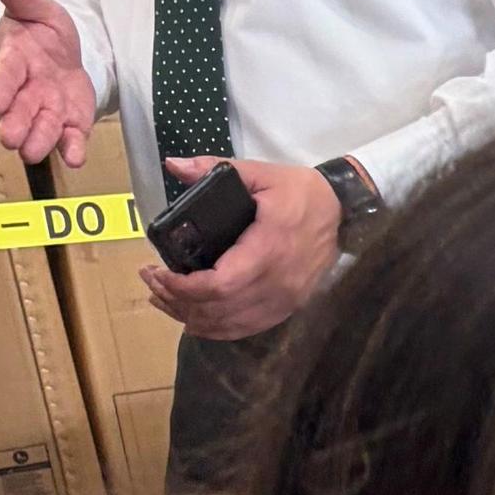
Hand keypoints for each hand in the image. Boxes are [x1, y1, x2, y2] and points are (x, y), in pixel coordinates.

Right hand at [0, 0, 95, 168]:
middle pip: (18, 110)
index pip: (3, 75)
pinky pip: (69, 138)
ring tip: (34, 151)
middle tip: (10, 137)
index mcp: (15, 60)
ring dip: (39, 140)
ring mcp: (48, 109)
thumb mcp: (35, 6)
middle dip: (14, 123)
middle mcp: (27, 91)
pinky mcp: (70, 122)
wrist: (64, 51)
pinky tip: (74, 157)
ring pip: (41, 129)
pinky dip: (71, 149)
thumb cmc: (42, 29)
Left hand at [139, 158, 345, 342]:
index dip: (184, 288)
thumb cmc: (301, 193)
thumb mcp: (261, 173)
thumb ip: (215, 168)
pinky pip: (247, 329)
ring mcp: (284, 300)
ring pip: (230, 324)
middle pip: (219, 309)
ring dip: (192, 318)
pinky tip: (195, 319)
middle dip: (178, 301)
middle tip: (151, 283)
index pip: (220, 284)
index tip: (159, 273)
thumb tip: (174, 165)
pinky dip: (217, 329)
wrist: (343, 212)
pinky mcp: (287, 307)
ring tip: (163, 299)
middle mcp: (277, 283)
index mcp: (268, 249)